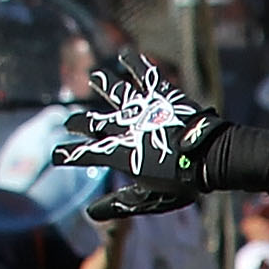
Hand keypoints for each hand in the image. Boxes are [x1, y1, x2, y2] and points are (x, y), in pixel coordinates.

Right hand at [50, 52, 236, 219]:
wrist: (211, 157)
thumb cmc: (183, 182)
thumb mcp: (150, 197)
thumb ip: (121, 203)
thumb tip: (91, 213)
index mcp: (120, 154)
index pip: (85, 154)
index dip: (68, 155)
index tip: (57, 156)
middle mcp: (124, 128)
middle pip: (93, 123)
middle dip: (78, 123)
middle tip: (70, 123)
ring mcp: (142, 109)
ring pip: (114, 92)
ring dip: (102, 83)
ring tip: (94, 76)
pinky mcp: (161, 95)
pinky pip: (144, 75)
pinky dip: (133, 63)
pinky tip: (125, 55)